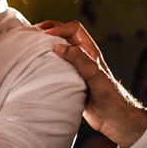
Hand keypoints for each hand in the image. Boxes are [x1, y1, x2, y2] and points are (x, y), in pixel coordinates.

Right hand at [36, 19, 146, 147]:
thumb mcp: (96, 76)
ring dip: (46, 48)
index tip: (45, 35)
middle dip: (50, 31)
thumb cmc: (111, 97)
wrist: (114, 120)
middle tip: (33, 34)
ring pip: (58, 52)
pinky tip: (36, 68)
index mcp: (90, 51)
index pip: (73, 29)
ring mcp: (75, 70)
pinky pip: (55, 69)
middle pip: (64, 36)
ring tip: (31, 48)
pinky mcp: (70, 82)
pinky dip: (45, 65)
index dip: (59, 27)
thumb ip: (80, 60)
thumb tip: (59, 47)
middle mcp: (82, 57)